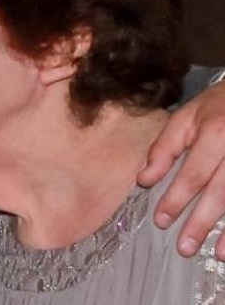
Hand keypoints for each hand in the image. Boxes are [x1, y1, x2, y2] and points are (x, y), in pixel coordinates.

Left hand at [137, 80, 224, 258]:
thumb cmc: (215, 107)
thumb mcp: (185, 118)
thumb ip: (164, 148)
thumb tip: (143, 180)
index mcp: (214, 134)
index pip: (193, 173)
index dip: (177, 198)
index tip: (161, 221)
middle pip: (219, 192)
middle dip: (201, 222)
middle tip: (183, 247)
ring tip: (214, 254)